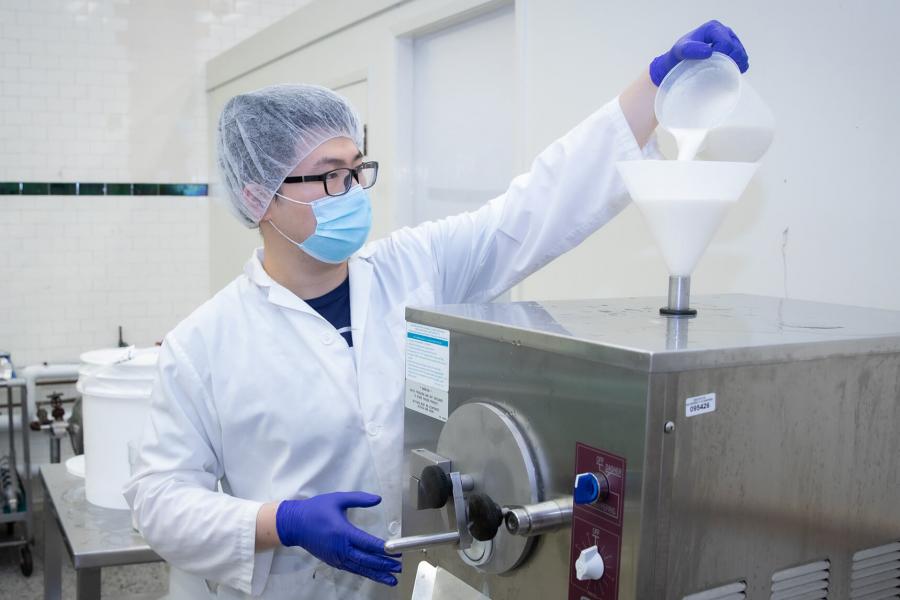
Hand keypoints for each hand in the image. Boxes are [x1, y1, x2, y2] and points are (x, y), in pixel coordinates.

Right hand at [275, 492, 400, 585]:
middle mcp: (341, 548)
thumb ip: (359, 499)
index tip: (397, 552)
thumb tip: (377, 499)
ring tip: (391, 579)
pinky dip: (364, 573)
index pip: (368, 543)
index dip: (384, 549)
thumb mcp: (338, 499)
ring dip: (377, 574)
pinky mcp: (333, 561)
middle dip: (384, 565)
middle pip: (367, 560)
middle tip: (399, 568)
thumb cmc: (316, 510)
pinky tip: (374, 575)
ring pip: (360, 568)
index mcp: (343, 533)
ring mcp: (336, 557)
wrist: (294, 525)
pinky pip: (352, 569)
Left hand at [649, 20, 748, 85]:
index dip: (721, 56)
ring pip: (741, 55)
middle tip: (717, 72)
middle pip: (736, 49)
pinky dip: (738, 68)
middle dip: (729, 62)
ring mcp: (731, 42)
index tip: (711, 66)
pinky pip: (742, 60)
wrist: (678, 63)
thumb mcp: (680, 51)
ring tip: (723, 74)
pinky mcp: (734, 52)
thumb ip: (690, 50)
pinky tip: (729, 73)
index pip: (725, 43)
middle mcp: (724, 32)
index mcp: (714, 28)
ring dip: (736, 65)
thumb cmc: (678, 56)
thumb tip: (708, 51)